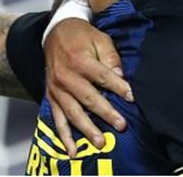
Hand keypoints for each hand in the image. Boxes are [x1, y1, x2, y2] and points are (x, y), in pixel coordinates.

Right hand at [44, 18, 131, 156]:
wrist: (56, 32)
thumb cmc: (82, 37)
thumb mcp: (100, 39)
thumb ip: (110, 57)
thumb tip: (120, 76)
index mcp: (80, 60)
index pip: (103, 77)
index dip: (119, 88)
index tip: (132, 98)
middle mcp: (66, 76)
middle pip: (88, 98)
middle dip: (106, 113)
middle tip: (121, 125)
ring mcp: (57, 88)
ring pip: (73, 112)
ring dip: (87, 128)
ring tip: (100, 142)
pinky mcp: (51, 96)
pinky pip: (57, 118)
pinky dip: (64, 136)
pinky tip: (72, 149)